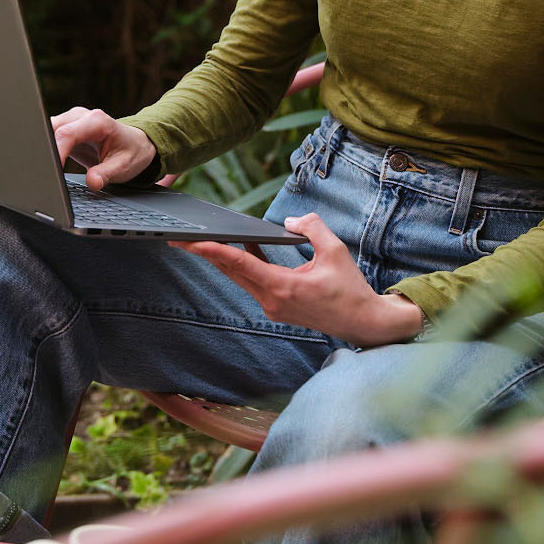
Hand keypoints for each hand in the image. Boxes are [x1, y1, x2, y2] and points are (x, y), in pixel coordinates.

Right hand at [49, 106, 156, 189]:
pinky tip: (50, 162)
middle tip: (46, 172)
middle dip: (46, 149)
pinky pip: (49, 135)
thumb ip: (106, 174)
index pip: (67, 134)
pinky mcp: (65, 128)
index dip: (56, 152)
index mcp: (97, 121)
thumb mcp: (123, 167)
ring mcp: (71, 120)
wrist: (135, 144)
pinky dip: (46, 148)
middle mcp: (81, 116)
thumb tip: (92, 182)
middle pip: (52, 129)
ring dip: (45, 148)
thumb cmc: (130, 152)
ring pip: (46, 130)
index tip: (52, 170)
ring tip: (48, 168)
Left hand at [173, 213, 424, 347]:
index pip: (241, 264)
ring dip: (225, 259)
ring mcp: (273, 307)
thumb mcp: (335, 250)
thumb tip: (289, 221)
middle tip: (180, 238)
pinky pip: (254, 282)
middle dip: (206, 254)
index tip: (192, 241)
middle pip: (232, 272)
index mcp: (283, 287)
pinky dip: (246, 265)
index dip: (214, 250)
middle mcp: (272, 300)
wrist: (362, 322)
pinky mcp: (278, 307)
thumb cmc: (350, 288)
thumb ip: (311, 227)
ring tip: (202, 240)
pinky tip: (245, 246)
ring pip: (241, 278)